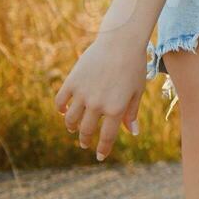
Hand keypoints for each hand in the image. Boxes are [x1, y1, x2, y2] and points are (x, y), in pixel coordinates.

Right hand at [54, 32, 145, 160]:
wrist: (121, 41)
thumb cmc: (134, 66)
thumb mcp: (137, 90)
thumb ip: (132, 112)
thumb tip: (133, 132)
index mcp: (115, 109)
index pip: (106, 136)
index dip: (103, 149)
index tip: (100, 156)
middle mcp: (97, 104)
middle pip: (86, 131)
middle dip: (85, 140)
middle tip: (85, 144)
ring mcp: (82, 94)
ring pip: (70, 120)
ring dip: (71, 127)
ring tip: (73, 129)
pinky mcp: (72, 82)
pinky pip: (60, 102)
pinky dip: (60, 110)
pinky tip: (63, 112)